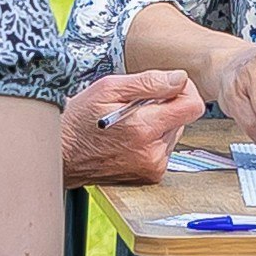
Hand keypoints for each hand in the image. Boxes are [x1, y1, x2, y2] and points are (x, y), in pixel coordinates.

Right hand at [57, 69, 201, 185]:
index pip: (193, 106)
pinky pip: (163, 149)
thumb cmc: (78, 120)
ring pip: (173, 134)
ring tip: (128, 124)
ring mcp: (152, 168)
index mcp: (143, 128)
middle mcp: (152, 153)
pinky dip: (151, 140)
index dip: (185, 90)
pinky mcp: (150, 176)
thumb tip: (180, 79)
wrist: (61, 154)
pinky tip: (129, 138)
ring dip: (157, 124)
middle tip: (134, 107)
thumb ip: (149, 82)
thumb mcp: (108, 89)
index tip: (170, 86)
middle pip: (182, 119)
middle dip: (164, 108)